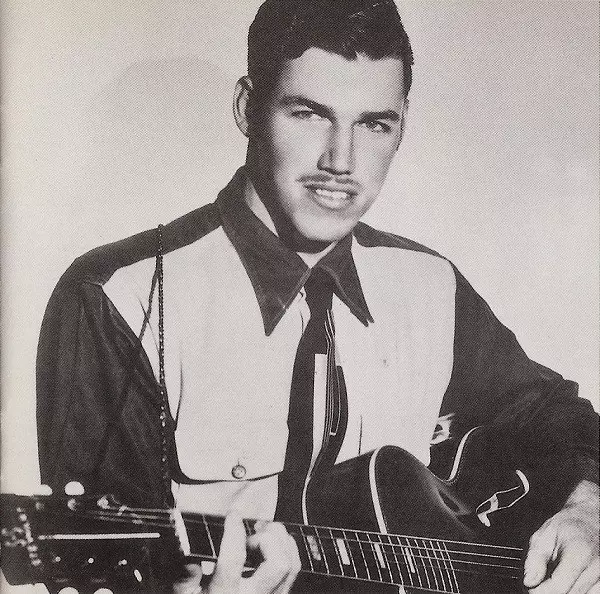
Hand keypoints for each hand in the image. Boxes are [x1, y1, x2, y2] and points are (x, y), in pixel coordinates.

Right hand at [174, 514, 300, 593]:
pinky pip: (294, 568)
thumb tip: (187, 552)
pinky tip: (271, 543)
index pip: (233, 560)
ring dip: (279, 540)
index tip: (232, 515)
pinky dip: (287, 548)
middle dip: (266, 538)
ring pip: (291, 563)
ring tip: (260, 535)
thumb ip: (184, 575)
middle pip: (277, 562)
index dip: (234, 531)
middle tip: (250, 535)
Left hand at [524, 480, 598, 593]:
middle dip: (549, 592)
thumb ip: (534, 559)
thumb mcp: (544, 535)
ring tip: (553, 578)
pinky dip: (574, 591)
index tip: (530, 587)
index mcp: (579, 553)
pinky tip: (566, 581)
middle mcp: (596, 568)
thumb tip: (529, 581)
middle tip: (538, 582)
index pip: (559, 586)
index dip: (540, 591)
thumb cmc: (567, 525)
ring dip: (563, 592)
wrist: (591, 519)